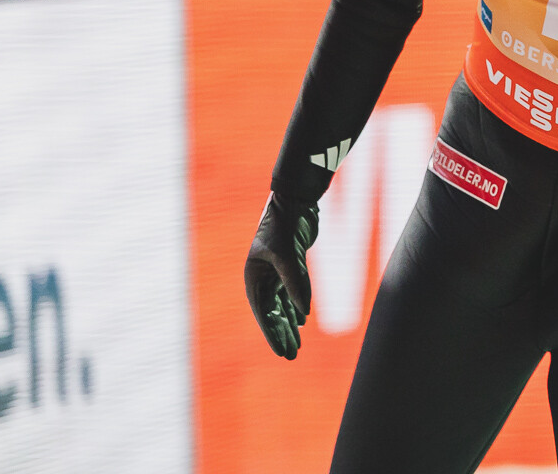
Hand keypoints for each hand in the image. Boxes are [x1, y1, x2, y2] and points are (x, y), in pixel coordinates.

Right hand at [244, 192, 319, 359]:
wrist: (296, 200)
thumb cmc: (284, 225)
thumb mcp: (287, 254)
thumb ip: (295, 282)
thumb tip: (304, 312)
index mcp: (253, 276)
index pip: (263, 312)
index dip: (272, 333)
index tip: (281, 352)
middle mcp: (262, 277)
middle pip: (272, 313)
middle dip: (281, 334)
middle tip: (291, 356)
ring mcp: (276, 271)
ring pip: (282, 305)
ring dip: (290, 324)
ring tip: (297, 346)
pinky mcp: (290, 265)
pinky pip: (291, 292)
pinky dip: (296, 306)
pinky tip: (302, 319)